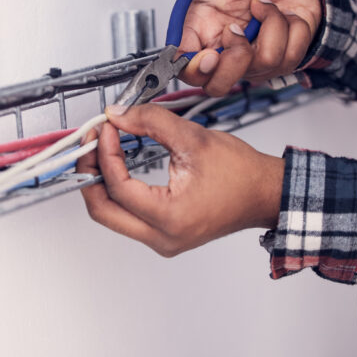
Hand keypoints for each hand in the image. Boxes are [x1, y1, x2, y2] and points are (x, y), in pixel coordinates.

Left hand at [76, 104, 284, 256]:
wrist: (265, 194)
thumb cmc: (241, 174)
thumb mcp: (194, 139)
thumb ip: (151, 122)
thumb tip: (118, 116)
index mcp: (170, 217)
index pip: (118, 186)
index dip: (104, 153)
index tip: (105, 129)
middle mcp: (162, 237)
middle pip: (102, 210)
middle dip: (90, 173)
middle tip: (90, 143)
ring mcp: (161, 241)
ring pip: (110, 215)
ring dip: (100, 182)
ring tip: (101, 151)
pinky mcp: (162, 236)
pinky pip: (125, 216)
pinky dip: (115, 191)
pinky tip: (115, 167)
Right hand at [165, 0, 321, 95]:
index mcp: (198, 27)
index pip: (184, 66)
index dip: (194, 69)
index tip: (210, 55)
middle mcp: (222, 47)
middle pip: (215, 86)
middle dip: (233, 63)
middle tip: (238, 30)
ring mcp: (252, 58)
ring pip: (259, 67)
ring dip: (270, 26)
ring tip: (265, 3)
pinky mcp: (280, 59)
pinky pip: (288, 56)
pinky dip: (292, 28)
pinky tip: (285, 14)